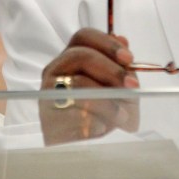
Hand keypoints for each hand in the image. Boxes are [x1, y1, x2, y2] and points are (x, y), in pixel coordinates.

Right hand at [37, 28, 139, 144]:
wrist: (86, 141)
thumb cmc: (106, 109)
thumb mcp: (120, 86)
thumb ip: (122, 66)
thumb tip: (122, 40)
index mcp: (72, 57)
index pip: (84, 36)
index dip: (108, 44)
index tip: (128, 58)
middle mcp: (56, 69)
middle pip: (80, 56)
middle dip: (111, 70)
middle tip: (131, 85)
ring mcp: (48, 92)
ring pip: (79, 85)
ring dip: (108, 101)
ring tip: (122, 115)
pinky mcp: (47, 116)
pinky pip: (75, 113)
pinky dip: (96, 120)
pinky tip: (103, 125)